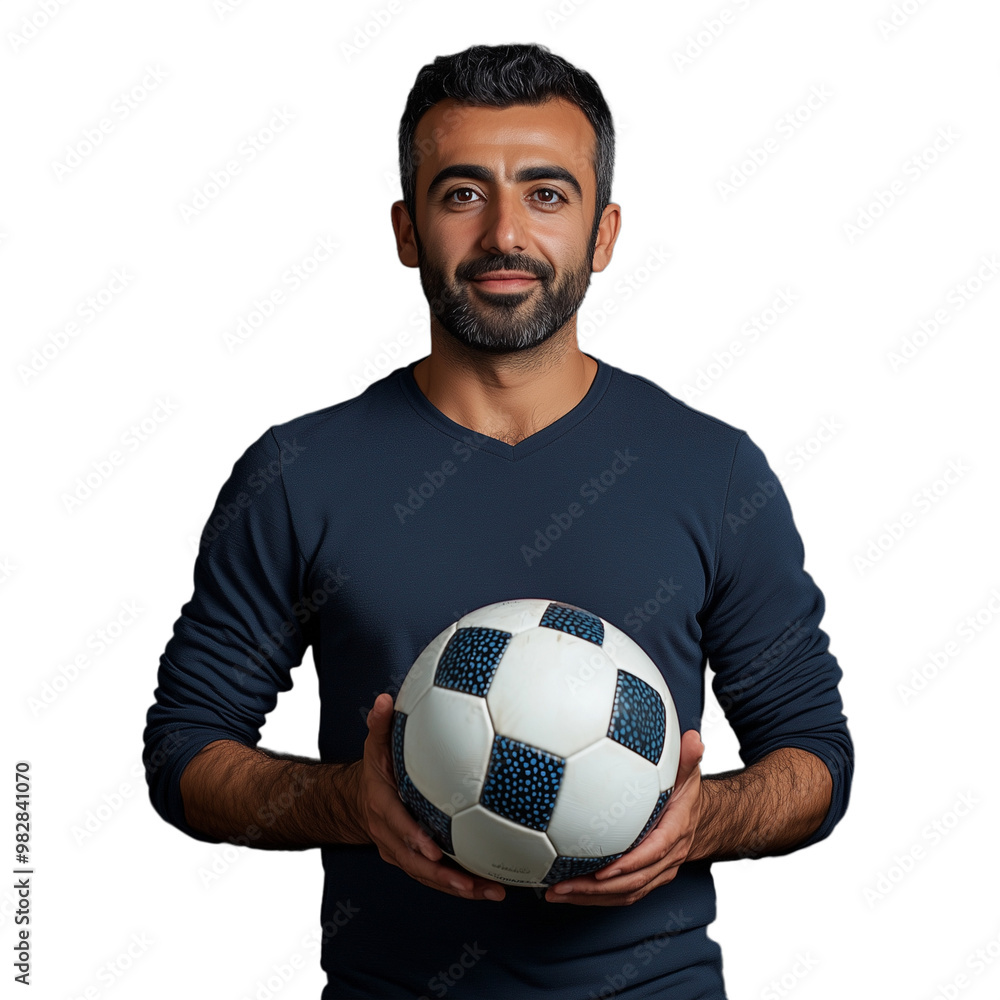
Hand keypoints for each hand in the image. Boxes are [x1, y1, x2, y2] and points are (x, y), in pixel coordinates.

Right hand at [355, 693, 506, 902]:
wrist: (357, 800)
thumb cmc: (375, 769)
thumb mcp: (373, 745)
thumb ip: (379, 724)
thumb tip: (384, 699)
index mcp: (382, 808)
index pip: (398, 826)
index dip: (414, 840)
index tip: (435, 850)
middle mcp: (390, 836)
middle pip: (416, 864)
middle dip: (444, 877)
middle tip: (474, 883)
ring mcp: (401, 852)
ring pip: (428, 877)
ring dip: (458, 887)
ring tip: (491, 892)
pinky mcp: (414, 861)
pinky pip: (436, 877)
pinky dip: (460, 884)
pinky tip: (490, 887)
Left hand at [543, 729, 704, 905]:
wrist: (702, 820)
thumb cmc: (686, 793)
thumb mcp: (688, 774)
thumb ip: (688, 758)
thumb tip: (693, 738)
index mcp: (676, 832)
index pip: (654, 852)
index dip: (630, 863)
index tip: (604, 870)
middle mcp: (668, 858)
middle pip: (633, 882)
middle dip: (597, 888)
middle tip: (563, 885)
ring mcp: (657, 872)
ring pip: (625, 893)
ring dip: (590, 897)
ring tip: (556, 893)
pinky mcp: (646, 878)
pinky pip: (621, 895)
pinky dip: (595, 897)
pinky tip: (567, 891)